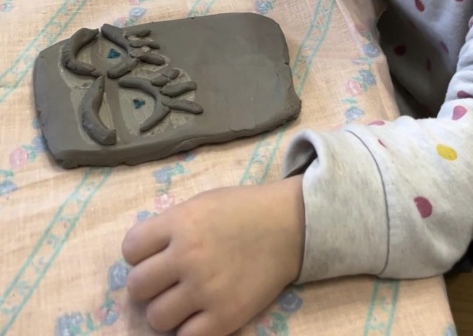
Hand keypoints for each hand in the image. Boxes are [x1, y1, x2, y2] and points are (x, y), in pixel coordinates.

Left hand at [122, 177, 304, 335]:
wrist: (288, 225)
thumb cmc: (242, 210)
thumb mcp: (200, 204)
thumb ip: (169, 227)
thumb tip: (142, 255)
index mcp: (179, 223)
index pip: (130, 249)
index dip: (139, 254)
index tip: (154, 255)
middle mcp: (187, 256)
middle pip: (137, 286)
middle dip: (149, 284)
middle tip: (167, 281)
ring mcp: (205, 289)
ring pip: (156, 317)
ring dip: (166, 310)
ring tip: (184, 300)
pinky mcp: (225, 316)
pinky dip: (189, 329)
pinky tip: (201, 314)